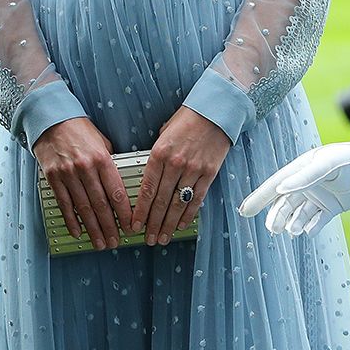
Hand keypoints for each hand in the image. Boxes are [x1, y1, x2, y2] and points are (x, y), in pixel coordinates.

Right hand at [32, 117, 130, 249]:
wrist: (51, 119)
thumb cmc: (80, 130)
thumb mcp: (102, 142)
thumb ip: (111, 163)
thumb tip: (121, 184)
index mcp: (102, 158)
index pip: (116, 192)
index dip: (124, 213)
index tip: (130, 226)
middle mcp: (85, 167)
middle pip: (101, 204)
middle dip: (110, 227)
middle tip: (115, 242)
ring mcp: (68, 174)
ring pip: (83, 208)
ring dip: (93, 229)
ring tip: (100, 243)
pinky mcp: (53, 177)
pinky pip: (64, 204)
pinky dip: (71, 220)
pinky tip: (78, 232)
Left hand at [135, 106, 231, 245]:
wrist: (215, 111)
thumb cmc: (187, 119)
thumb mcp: (163, 133)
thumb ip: (156, 155)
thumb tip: (150, 174)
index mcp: (159, 153)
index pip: (146, 189)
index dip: (140, 211)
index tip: (135, 225)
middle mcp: (175, 164)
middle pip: (160, 201)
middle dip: (153, 223)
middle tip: (148, 238)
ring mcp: (193, 170)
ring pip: (177, 204)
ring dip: (168, 224)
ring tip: (162, 238)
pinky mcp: (209, 174)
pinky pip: (196, 199)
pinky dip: (188, 215)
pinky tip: (181, 225)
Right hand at [239, 136, 349, 235]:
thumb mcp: (327, 165)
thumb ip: (305, 177)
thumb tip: (280, 190)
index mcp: (301, 168)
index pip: (275, 185)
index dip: (259, 198)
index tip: (244, 211)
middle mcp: (307, 183)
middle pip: (284, 203)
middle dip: (276, 215)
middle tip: (273, 228)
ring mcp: (319, 196)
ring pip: (298, 213)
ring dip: (292, 223)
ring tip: (292, 230)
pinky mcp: (333, 207)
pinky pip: (316, 221)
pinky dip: (310, 228)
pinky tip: (307, 231)